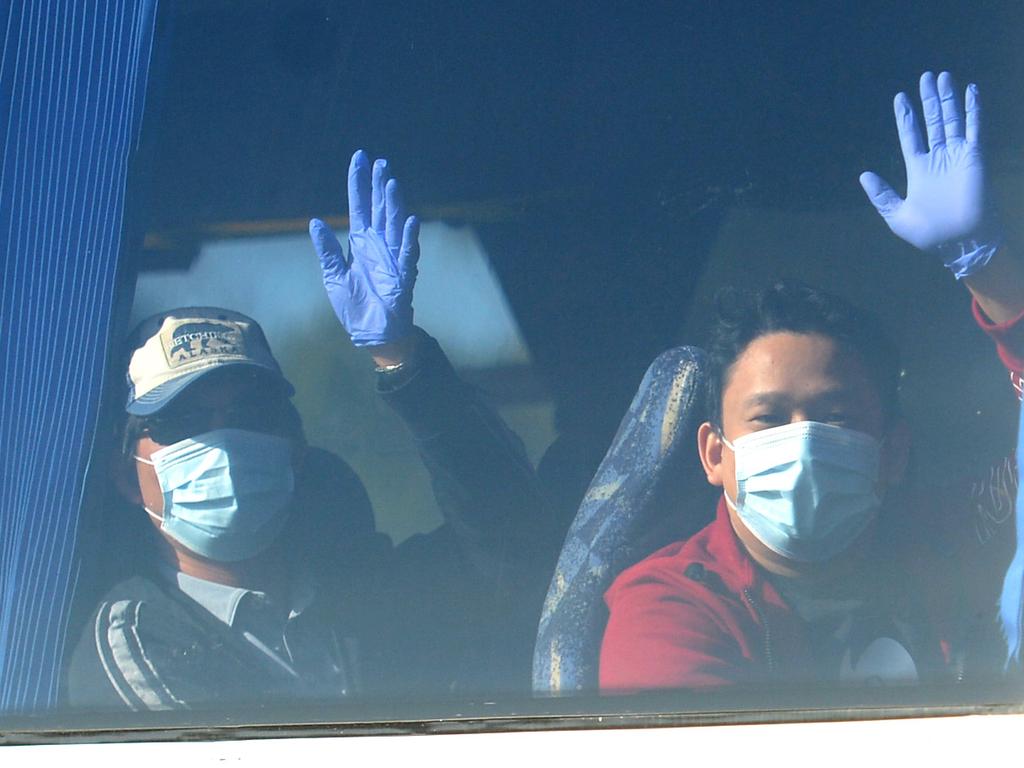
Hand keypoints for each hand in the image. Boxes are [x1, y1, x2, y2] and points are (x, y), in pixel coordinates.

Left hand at [309, 150, 419, 346]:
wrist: (371, 332)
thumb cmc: (354, 305)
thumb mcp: (333, 276)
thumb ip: (327, 250)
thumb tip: (315, 222)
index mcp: (360, 242)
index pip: (360, 206)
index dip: (359, 183)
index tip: (360, 158)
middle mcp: (378, 244)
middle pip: (379, 208)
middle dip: (378, 185)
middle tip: (380, 162)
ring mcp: (392, 257)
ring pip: (394, 224)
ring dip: (393, 204)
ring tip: (390, 183)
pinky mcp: (402, 274)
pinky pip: (407, 253)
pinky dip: (407, 237)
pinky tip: (409, 220)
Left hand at [860, 71, 1000, 278]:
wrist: (960, 242)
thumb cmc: (929, 233)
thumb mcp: (897, 216)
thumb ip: (881, 195)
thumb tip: (863, 174)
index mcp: (918, 169)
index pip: (910, 136)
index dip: (906, 117)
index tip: (900, 98)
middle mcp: (937, 158)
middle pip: (932, 121)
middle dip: (928, 99)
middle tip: (926, 76)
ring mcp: (957, 155)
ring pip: (951, 119)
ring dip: (947, 98)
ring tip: (941, 76)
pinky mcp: (974, 156)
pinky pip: (975, 127)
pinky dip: (973, 109)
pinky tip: (970, 90)